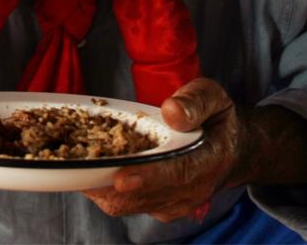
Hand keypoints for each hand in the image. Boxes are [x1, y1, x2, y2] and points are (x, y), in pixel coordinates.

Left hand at [83, 78, 238, 221]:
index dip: (148, 176)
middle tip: (76, 161)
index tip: (122, 177)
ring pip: (127, 203)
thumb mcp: (213, 97)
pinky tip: (95, 167)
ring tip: (78, 160)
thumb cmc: (217, 119)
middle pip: (143, 195)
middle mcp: (193, 189)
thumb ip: (195, 101)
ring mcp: (175, 203)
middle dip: (107, 182)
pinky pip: (125, 204)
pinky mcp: (159, 208)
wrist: (230, 149)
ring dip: (100, 185)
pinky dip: (105, 189)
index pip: (178, 173)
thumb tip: (171, 111)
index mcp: (210, 159)